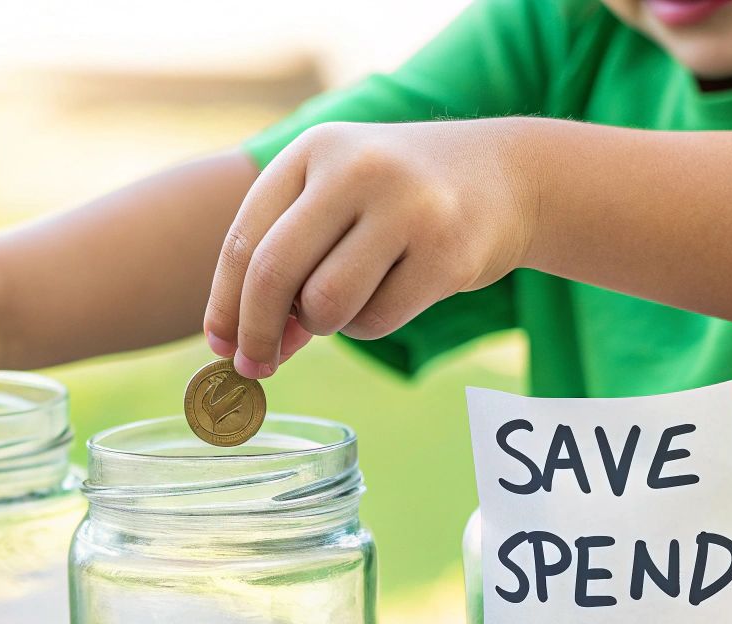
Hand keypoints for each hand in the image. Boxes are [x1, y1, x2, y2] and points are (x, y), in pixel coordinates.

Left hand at [203, 119, 536, 377]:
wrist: (509, 176)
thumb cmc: (399, 199)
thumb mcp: (336, 198)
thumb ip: (288, 259)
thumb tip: (247, 348)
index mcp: (313, 150)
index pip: (245, 240)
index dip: (225, 304)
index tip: (222, 348)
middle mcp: (356, 168)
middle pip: (273, 274)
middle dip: (257, 332)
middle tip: (257, 366)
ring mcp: (406, 208)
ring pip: (325, 305)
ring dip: (324, 325)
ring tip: (348, 302)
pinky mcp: (447, 253)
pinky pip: (376, 320)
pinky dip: (371, 323)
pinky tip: (393, 293)